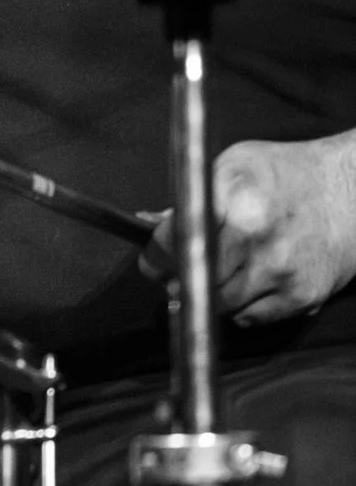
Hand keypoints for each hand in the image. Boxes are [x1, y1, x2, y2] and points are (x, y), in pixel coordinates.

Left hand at [140, 132, 355, 323]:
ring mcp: (280, 271)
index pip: (177, 239)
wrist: (352, 194)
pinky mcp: (300, 297)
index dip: (157, 256)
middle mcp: (257, 237)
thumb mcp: (235, 166)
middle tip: (178, 271)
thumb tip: (150, 225)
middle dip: (179, 279)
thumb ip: (191, 195)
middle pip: (194, 281)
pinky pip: (250, 319)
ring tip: (221, 271)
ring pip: (219, 306)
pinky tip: (251, 281)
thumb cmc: (288, 175)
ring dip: (211, 295)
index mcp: (235, 197)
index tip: (152, 260)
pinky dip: (242, 307)